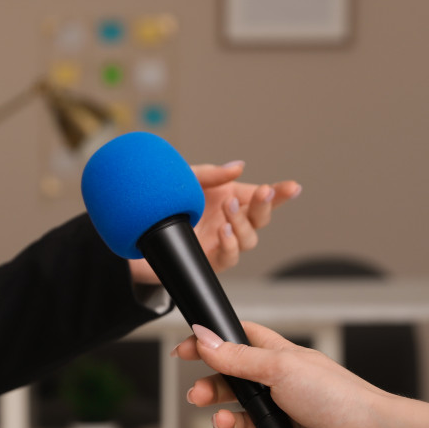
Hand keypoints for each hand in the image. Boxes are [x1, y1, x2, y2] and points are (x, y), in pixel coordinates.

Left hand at [128, 162, 300, 284]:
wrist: (136, 231)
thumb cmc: (162, 202)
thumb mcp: (184, 180)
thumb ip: (211, 174)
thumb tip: (238, 167)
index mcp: (231, 198)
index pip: (262, 197)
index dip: (280, 194)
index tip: (292, 187)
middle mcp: (230, 221)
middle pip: (261, 218)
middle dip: (265, 205)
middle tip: (261, 192)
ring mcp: (222, 242)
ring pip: (249, 238)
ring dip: (243, 223)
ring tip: (229, 210)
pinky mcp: (209, 260)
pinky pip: (230, 257)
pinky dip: (230, 245)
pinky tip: (223, 232)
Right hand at [175, 321, 428, 427]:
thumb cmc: (339, 396)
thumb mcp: (279, 367)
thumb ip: (237, 357)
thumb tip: (203, 338)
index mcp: (278, 359)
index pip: (236, 343)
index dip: (209, 344)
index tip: (184, 350)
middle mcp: (278, 389)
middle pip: (228, 386)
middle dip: (209, 391)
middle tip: (196, 396)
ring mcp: (282, 421)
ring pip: (236, 424)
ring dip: (226, 425)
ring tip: (225, 424)